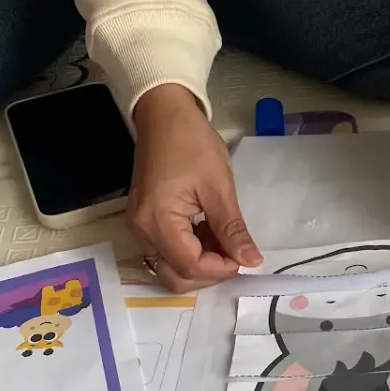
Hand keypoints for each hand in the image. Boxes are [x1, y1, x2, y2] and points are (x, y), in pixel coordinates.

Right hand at [127, 83, 261, 292]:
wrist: (163, 114)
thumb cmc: (192, 143)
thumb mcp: (219, 186)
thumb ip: (232, 229)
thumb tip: (250, 261)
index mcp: (157, 221)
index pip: (190, 266)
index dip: (221, 270)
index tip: (244, 257)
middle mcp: (141, 231)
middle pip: (175, 276)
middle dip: (209, 273)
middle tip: (234, 253)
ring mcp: (138, 227)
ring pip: (169, 267)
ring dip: (200, 263)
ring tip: (222, 239)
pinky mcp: (142, 221)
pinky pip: (165, 251)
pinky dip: (189, 251)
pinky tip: (207, 231)